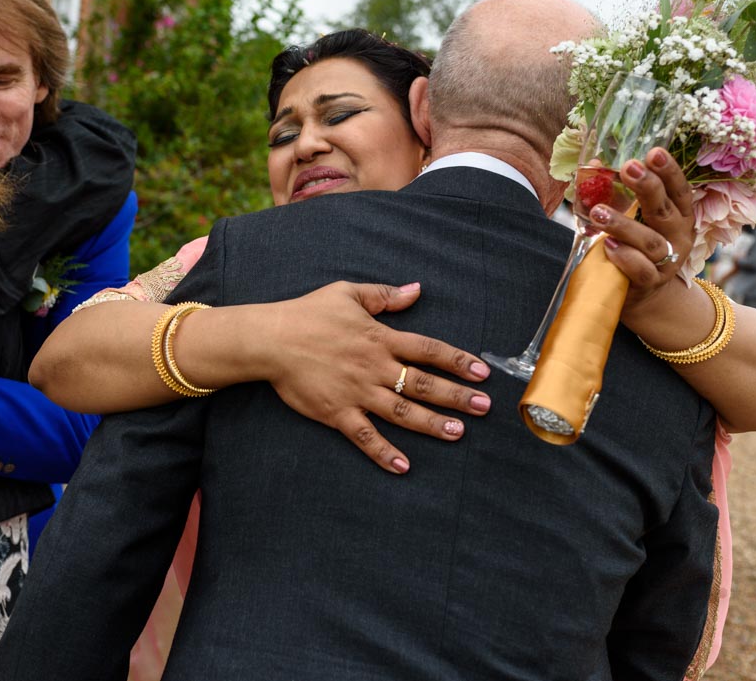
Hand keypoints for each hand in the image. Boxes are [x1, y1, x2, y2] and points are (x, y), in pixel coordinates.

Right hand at [261, 281, 490, 473]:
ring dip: (432, 423)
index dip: (458, 361)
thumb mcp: (347, 293)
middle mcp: (374, 367)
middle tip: (484, 407)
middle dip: (456, 396)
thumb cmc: (307, 313)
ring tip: (458, 432)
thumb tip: (417, 290)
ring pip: (402, 411)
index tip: (482, 373)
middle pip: (423, 383)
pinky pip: (366, 437)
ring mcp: (357, 392)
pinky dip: (384, 453)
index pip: (428, 350)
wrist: (270, 340)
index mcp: (380, 338)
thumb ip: (384, 295)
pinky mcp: (338, 413)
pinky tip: (404, 466)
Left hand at [587, 147, 694, 310]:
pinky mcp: (652, 283)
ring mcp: (668, 261)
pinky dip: (625, 257)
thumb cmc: (636, 246)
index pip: (678, 188)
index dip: (669, 171)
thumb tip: (594, 162)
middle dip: (648, 187)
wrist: (643, 293)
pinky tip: (609, 247)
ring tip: (598, 212)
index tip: (654, 152)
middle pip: (665, 209)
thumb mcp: (632, 217)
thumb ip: (616, 191)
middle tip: (629, 168)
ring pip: (650, 241)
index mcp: (678, 213)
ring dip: (623, 224)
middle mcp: (678, 235)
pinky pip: (641, 269)